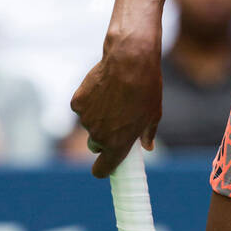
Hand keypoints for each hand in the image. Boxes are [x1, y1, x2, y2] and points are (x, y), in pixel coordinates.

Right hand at [70, 33, 161, 177]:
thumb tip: (147, 146)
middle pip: (96, 145)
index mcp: (117, 144)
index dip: (103, 169)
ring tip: (114, 96)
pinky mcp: (77, 103)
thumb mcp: (154, 114)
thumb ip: (147, 134)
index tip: (106, 165)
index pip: (102, 170)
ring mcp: (86, 119)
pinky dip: (90, 101)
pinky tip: (103, 87)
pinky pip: (82, 107)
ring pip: (89, 124)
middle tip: (117, 120)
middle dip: (103, 138)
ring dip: (97, 116)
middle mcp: (99, 136)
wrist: (129, 60)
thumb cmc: (146, 87)